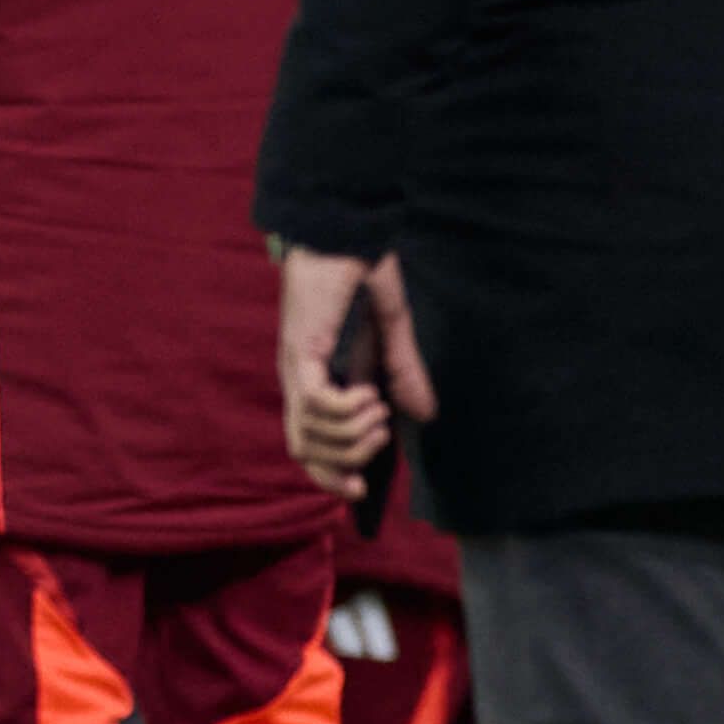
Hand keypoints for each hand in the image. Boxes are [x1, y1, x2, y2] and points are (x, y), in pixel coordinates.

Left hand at [276, 245, 434, 496]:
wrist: (344, 232)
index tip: (359, 490)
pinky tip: (368, 393)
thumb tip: (425, 416)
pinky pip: (314, 401)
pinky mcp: (301, 352)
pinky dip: (344, 409)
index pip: (309, 445)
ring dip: (349, 435)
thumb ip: (405, 373)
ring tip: (377, 411)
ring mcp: (298, 368)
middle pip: (303, 451)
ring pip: (307, 434)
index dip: (328, 475)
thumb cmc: (361, 276)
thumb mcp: (392, 331)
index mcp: (318, 381)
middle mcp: (301, 382)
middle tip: (380, 439)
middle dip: (341, 463)